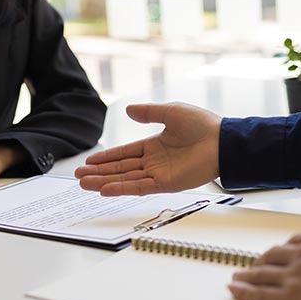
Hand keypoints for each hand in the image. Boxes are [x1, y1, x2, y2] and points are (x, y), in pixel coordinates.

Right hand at [75, 102, 221, 195]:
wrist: (222, 141)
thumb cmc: (202, 125)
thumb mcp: (170, 112)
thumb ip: (148, 113)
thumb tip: (127, 109)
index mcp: (154, 146)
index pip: (124, 153)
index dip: (106, 157)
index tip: (89, 160)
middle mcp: (154, 162)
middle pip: (120, 168)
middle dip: (99, 172)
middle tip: (78, 175)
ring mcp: (159, 174)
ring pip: (125, 179)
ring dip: (104, 182)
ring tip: (83, 184)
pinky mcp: (166, 184)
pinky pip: (139, 187)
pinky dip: (121, 189)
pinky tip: (105, 189)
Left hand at [228, 231, 300, 299]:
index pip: (295, 241)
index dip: (284, 249)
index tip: (279, 252)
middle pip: (274, 254)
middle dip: (263, 260)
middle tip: (256, 264)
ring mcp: (292, 275)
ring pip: (262, 273)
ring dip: (248, 274)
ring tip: (238, 276)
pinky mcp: (287, 297)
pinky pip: (259, 294)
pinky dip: (244, 291)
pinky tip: (235, 289)